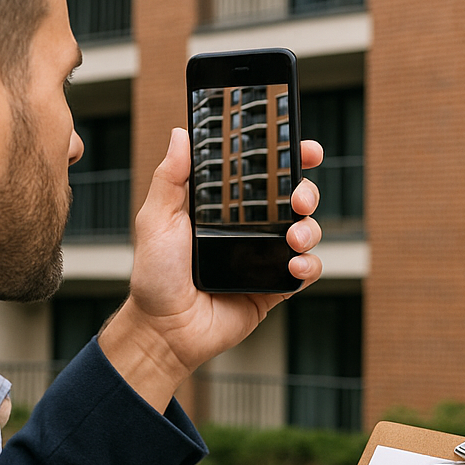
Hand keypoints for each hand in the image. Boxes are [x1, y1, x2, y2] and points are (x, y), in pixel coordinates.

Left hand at [97, 128, 323, 410]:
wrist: (165, 330)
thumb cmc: (155, 276)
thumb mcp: (156, 220)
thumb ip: (170, 178)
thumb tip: (181, 134)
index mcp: (223, 205)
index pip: (261, 172)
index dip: (286, 156)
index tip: (302, 147)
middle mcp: (248, 226)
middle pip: (293, 197)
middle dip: (306, 190)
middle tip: (299, 198)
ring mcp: (264, 256)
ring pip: (306, 230)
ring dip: (309, 228)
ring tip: (293, 237)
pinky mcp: (274, 287)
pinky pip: (305, 271)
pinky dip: (308, 265)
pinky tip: (294, 266)